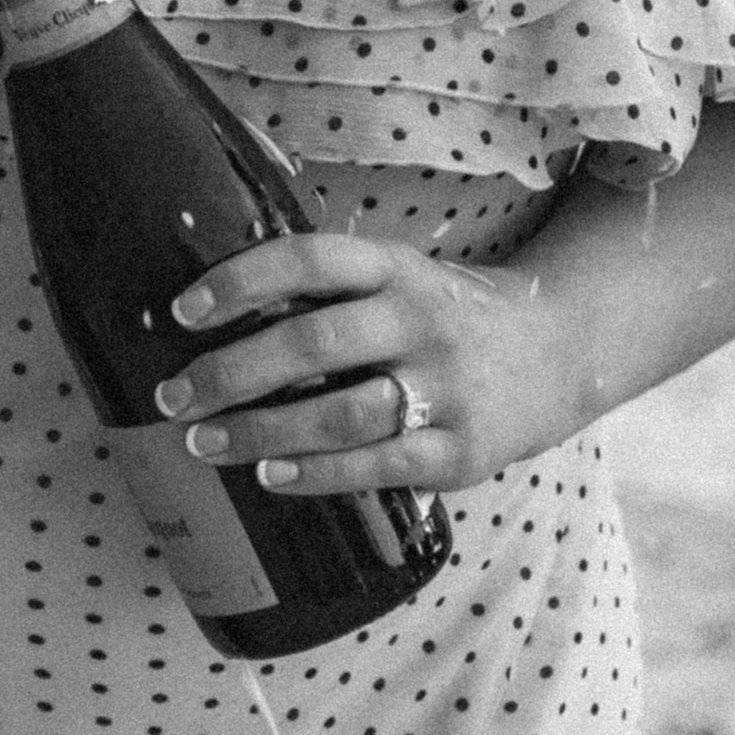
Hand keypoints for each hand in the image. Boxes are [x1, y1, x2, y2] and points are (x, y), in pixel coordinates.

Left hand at [151, 229, 562, 496]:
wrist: (563, 347)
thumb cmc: (448, 312)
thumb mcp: (400, 273)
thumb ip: (330, 285)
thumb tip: (222, 308)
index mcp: (395, 267)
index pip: (306, 259)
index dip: (238, 281)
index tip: (180, 312)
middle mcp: (419, 320)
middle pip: (312, 342)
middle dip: (229, 372)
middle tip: (172, 396)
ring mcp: (446, 387)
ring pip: (339, 412)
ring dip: (261, 430)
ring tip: (203, 442)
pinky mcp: (464, 451)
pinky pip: (380, 466)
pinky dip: (318, 473)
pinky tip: (270, 475)